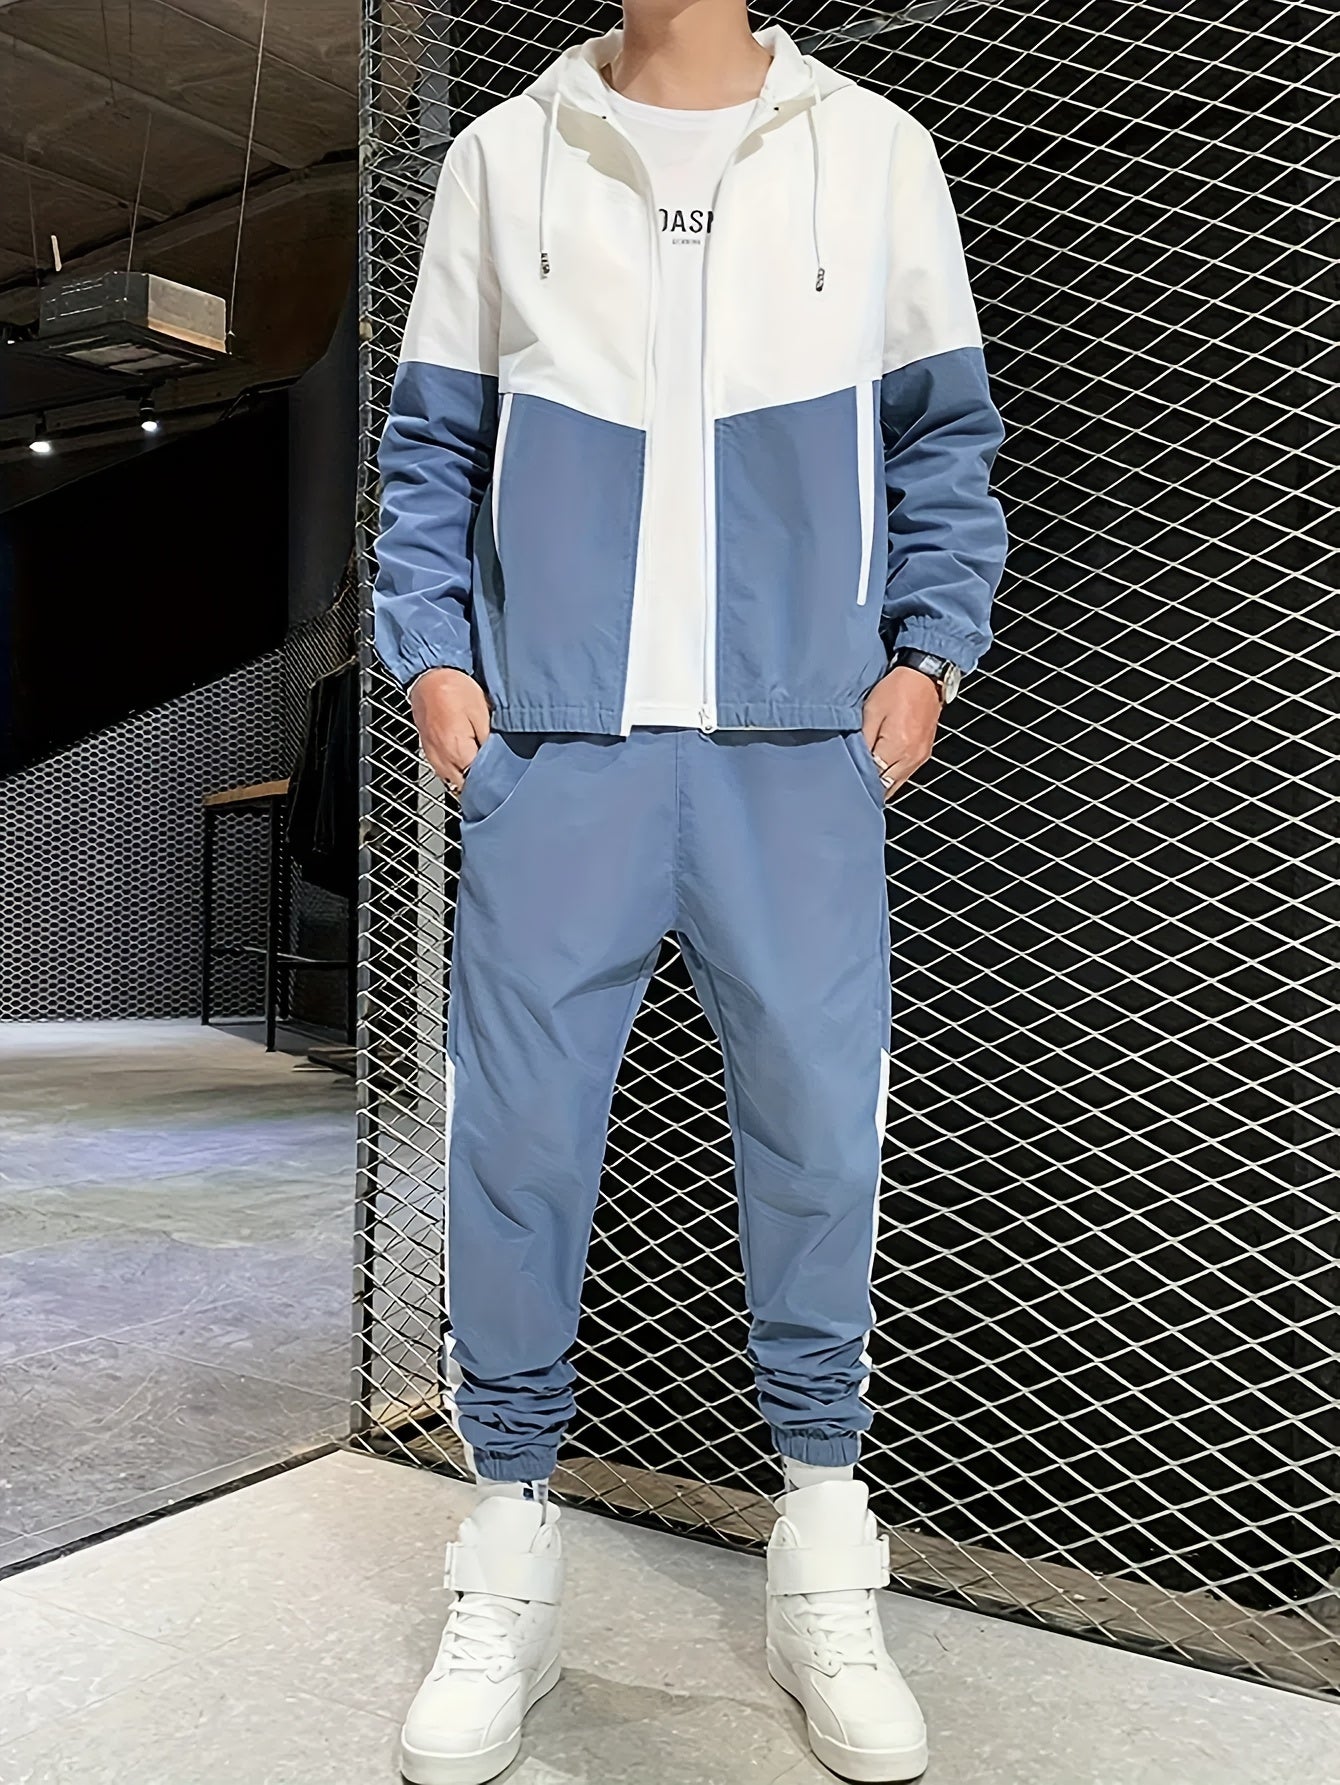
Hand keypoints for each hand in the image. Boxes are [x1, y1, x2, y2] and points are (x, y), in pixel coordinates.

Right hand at [408, 668, 490, 792]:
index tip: (504, 774)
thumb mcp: (482, 712)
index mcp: (457, 750)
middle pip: (466, 785)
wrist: (429, 676)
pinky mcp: (430, 752)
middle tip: (497, 770)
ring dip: (468, 776)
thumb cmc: (455, 689)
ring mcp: (434, 757)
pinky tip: (468, 758)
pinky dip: (458, 769)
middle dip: (481, 781)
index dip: (494, 780)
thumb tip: (497, 762)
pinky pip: (446, 771)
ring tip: (482, 764)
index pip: (478, 780)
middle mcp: (443, 759)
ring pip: (455, 781)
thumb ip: (490, 742)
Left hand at [862, 666, 941, 799]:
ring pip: (896, 784)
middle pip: (886, 786)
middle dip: (868, 785)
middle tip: (850, 781)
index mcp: (897, 746)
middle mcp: (912, 757)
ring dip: (881, 782)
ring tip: (864, 775)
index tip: (844, 779)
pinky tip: (880, 767)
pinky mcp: (924, 754)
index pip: (873, 778)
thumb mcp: (871, 711)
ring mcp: (920, 757)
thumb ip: (863, 741)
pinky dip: (891, 774)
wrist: (925, 676)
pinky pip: (905, 774)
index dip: (857, 780)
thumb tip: (856, 763)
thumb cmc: (898, 688)